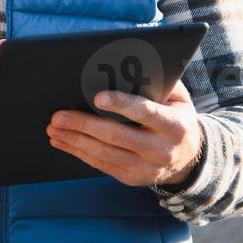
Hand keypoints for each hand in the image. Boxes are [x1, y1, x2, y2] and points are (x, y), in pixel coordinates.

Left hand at [46, 80, 202, 187]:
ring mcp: (147, 168)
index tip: (97, 97)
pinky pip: (102, 165)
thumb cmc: (175, 116)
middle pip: (117, 136)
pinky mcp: (133, 178)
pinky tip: (63, 141)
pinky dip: (79, 152)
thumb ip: (158, 81)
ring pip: (105, 154)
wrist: (189, 158)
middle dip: (84, 124)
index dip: (122, 104)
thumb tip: (129, 64)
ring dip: (74, 140)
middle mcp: (162, 149)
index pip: (146, 112)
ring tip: (53, 128)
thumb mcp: (177, 98)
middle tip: (58, 115)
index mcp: (175, 125)